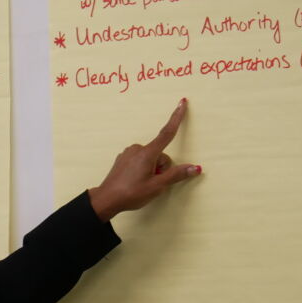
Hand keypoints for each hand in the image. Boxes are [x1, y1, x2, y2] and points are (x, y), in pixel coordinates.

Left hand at [87, 99, 201, 221]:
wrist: (106, 199)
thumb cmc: (131, 193)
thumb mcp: (157, 186)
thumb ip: (176, 175)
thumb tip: (195, 168)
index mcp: (147, 153)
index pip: (167, 133)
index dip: (177, 118)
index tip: (182, 103)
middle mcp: (137, 149)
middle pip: (160, 154)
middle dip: (161, 168)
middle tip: (152, 182)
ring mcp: (129, 153)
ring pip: (150, 158)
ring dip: (151, 169)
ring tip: (142, 183)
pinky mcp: (123, 158)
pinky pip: (140, 160)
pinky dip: (142, 169)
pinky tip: (135, 181)